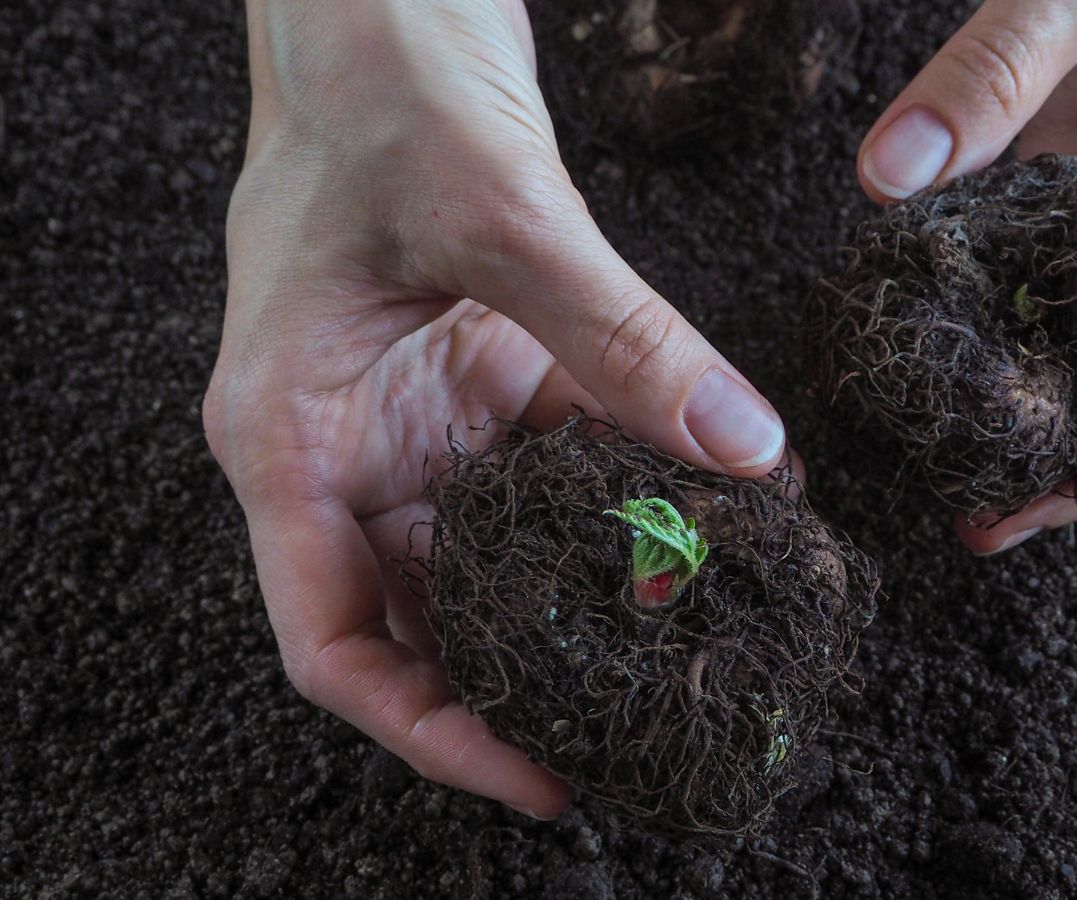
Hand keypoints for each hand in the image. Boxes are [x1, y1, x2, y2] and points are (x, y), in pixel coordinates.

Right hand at [204, 0, 787, 816]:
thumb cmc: (377, 80)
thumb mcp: (502, 215)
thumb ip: (621, 339)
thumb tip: (743, 452)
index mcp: (290, 436)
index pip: (334, 641)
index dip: (431, 728)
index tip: (537, 777)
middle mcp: (347, 443)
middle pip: (427, 614)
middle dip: (531, 676)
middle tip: (642, 726)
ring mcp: (417, 409)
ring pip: (504, 544)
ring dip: (596, 583)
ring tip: (692, 631)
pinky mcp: (482, 367)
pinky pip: (557, 458)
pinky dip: (629, 487)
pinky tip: (712, 504)